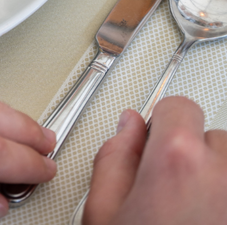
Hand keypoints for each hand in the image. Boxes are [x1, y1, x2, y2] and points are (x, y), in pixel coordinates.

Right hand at [84, 96, 226, 224]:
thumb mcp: (104, 210)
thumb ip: (114, 157)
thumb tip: (127, 127)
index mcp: (177, 160)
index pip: (179, 106)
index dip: (160, 120)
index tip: (153, 134)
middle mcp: (220, 175)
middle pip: (209, 137)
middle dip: (189, 153)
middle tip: (167, 185)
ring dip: (213, 176)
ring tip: (189, 206)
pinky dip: (221, 198)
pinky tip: (203, 216)